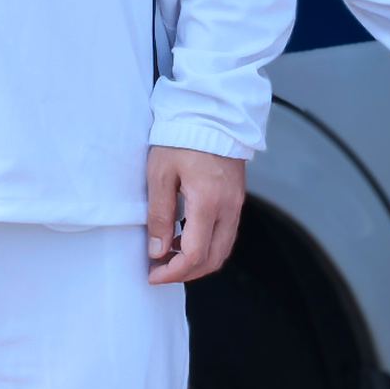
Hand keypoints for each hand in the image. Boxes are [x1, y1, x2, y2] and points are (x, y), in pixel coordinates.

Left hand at [145, 148, 246, 285]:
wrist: (211, 114)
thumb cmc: (181, 139)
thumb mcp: (160, 174)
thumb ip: (159, 215)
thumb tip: (157, 251)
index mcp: (208, 202)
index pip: (195, 254)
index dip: (173, 271)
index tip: (153, 273)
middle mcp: (228, 208)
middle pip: (213, 259)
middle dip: (186, 273)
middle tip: (160, 271)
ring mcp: (236, 205)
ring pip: (222, 250)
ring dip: (197, 261)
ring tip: (169, 257)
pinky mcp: (236, 200)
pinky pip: (226, 235)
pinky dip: (207, 246)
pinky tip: (185, 239)